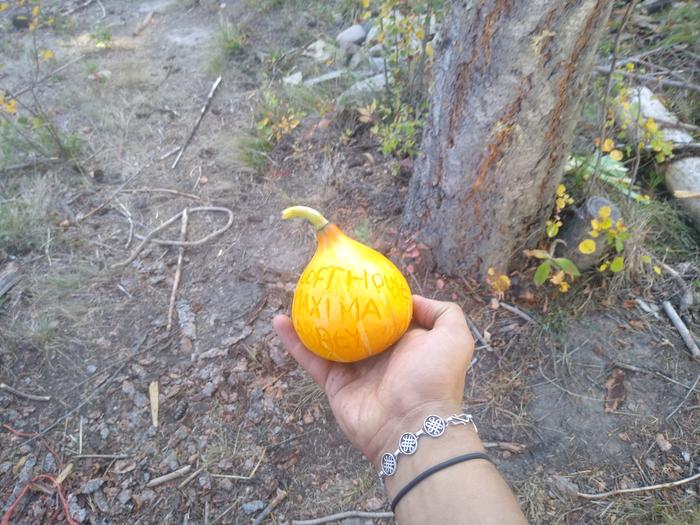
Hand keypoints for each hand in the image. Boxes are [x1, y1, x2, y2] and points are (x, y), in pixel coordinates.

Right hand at [272, 295, 473, 465]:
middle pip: (353, 323)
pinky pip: (311, 358)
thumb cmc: (434, 377)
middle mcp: (379, 354)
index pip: (385, 312)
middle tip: (321, 282)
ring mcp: (355, 370)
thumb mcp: (453, 334)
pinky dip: (293, 341)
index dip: (373, 295)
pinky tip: (279, 320)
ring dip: (310, 319)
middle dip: (338, 305)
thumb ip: (441, 310)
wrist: (413, 424)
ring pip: (327, 338)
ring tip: (295, 295)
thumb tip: (411, 299)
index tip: (357, 275)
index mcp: (405, 341)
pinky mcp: (334, 385)